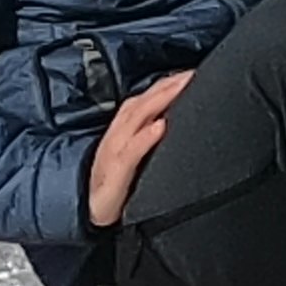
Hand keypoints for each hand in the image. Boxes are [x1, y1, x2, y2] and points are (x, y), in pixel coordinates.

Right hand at [85, 69, 195, 229]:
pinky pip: (130, 151)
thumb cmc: (119, 183)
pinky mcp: (115, 172)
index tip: (192, 72)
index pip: (147, 98)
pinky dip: (145, 137)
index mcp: (124, 129)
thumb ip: (151, 138)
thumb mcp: (135, 155)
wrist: (94, 212)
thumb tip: (176, 122)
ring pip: (135, 118)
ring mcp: (114, 151)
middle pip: (143, 102)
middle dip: (167, 85)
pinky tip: (161, 126)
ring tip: (180, 87)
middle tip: (192, 73)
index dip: (167, 83)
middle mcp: (118, 134)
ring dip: (159, 100)